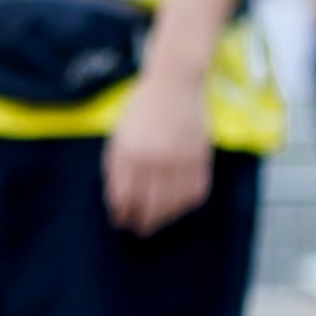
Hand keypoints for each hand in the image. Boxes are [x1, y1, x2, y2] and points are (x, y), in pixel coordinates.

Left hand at [102, 62, 214, 236]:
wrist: (175, 85)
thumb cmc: (142, 108)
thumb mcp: (118, 134)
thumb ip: (115, 166)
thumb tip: (116, 199)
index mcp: (130, 153)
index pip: (124, 196)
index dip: (121, 212)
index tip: (120, 221)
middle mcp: (155, 160)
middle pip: (149, 206)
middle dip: (142, 222)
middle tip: (139, 230)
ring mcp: (180, 161)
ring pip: (173, 204)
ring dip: (164, 218)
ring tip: (157, 222)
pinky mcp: (200, 160)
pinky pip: (195, 193)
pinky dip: (186, 205)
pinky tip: (178, 208)